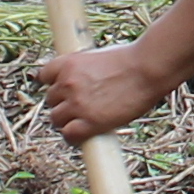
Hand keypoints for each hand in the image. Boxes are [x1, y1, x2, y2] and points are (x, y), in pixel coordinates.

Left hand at [37, 30, 181, 142]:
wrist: (148, 69)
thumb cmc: (133, 59)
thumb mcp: (100, 56)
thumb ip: (86, 70)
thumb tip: (86, 84)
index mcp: (69, 62)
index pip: (44, 76)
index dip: (54, 84)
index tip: (63, 90)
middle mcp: (67, 82)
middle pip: (50, 100)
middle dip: (63, 103)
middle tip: (79, 107)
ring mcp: (77, 103)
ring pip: (56, 119)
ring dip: (66, 121)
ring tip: (82, 122)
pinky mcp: (89, 122)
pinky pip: (69, 135)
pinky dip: (73, 137)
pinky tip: (82, 135)